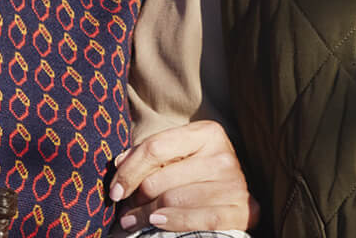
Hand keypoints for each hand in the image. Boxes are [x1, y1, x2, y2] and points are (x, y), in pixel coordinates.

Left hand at [108, 120, 260, 233]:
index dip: (128, 171)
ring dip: (145, 215)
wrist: (235, 198)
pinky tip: (157, 222)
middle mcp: (223, 156)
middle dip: (136, 197)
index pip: (155, 148)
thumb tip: (119, 162)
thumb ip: (150, 154)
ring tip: (134, 220)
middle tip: (127, 208)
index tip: (114, 190)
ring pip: (172, 201)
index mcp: (208, 133)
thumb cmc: (198, 174)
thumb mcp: (178, 156)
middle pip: (160, 179)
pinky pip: (197, 219)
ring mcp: (233, 184)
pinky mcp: (241, 210)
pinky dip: (172, 222)